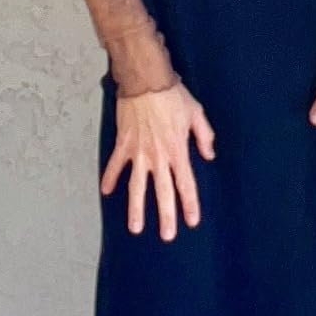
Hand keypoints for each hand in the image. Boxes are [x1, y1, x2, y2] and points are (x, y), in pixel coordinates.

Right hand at [102, 79, 216, 240]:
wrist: (145, 80)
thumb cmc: (172, 95)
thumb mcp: (196, 113)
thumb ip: (204, 135)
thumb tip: (209, 154)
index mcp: (178, 150)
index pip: (186, 184)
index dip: (190, 204)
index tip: (192, 221)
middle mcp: (158, 156)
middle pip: (163, 192)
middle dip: (166, 216)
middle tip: (167, 236)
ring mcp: (139, 152)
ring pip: (137, 186)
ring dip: (136, 208)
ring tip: (135, 228)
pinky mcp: (123, 144)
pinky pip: (115, 165)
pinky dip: (109, 178)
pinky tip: (106, 192)